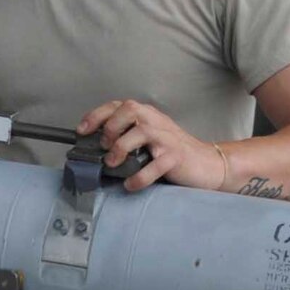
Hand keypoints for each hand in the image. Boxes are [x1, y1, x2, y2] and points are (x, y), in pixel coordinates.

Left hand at [77, 98, 226, 192]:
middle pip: (130, 109)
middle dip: (111, 127)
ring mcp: (168, 139)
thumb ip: (125, 137)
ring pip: (142, 131)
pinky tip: (130, 184)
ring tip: (113, 164)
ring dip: (121, 148)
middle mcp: (157, 122)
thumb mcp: (147, 139)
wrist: (207, 164)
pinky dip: (139, 177)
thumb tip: (94, 148)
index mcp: (147, 116)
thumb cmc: (172, 152)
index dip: (97, 115)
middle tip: (104, 146)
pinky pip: (155, 165)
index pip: (118, 105)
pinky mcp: (176, 157)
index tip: (82, 130)